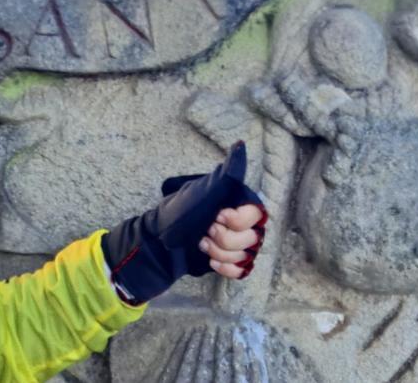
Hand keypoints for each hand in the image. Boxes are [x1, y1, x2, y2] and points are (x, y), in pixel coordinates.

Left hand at [101, 142, 267, 304]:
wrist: (160, 241)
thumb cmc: (179, 213)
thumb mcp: (201, 191)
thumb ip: (226, 173)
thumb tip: (241, 145)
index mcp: (240, 202)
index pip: (257, 215)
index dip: (238, 220)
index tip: (217, 216)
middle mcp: (245, 222)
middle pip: (252, 238)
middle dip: (224, 239)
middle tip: (204, 230)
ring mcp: (240, 243)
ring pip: (246, 256)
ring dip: (220, 252)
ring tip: (201, 243)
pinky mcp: (232, 261)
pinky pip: (243, 271)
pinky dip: (226, 268)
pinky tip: (210, 261)